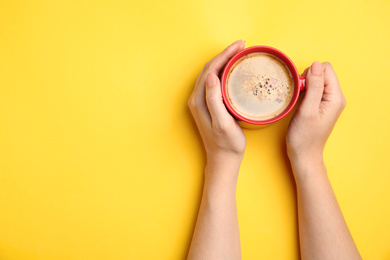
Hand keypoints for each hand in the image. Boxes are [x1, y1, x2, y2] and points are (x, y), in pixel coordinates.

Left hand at [188, 40, 245, 170]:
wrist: (223, 159)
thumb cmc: (227, 144)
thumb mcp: (223, 123)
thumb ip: (215, 100)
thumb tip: (212, 76)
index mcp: (199, 100)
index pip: (211, 69)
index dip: (225, 55)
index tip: (240, 45)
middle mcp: (197, 99)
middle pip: (210, 69)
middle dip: (225, 54)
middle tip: (242, 45)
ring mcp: (201, 102)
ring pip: (212, 74)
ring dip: (224, 61)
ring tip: (240, 53)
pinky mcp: (207, 105)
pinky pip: (215, 82)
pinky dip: (224, 72)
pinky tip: (234, 70)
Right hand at [286, 62, 345, 166]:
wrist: (304, 154)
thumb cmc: (304, 136)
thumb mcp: (307, 110)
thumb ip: (314, 86)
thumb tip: (316, 65)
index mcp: (335, 97)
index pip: (326, 69)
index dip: (311, 74)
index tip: (302, 88)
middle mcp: (335, 97)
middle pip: (322, 73)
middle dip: (308, 78)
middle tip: (300, 95)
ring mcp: (329, 101)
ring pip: (317, 80)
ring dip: (305, 85)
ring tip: (299, 99)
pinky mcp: (321, 105)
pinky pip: (314, 88)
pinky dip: (305, 91)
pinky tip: (299, 101)